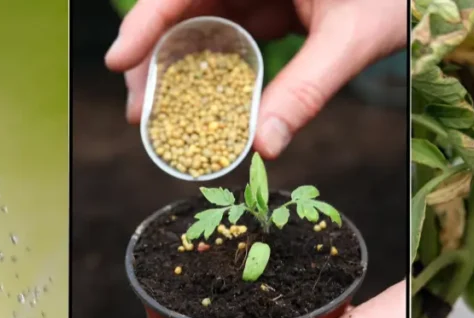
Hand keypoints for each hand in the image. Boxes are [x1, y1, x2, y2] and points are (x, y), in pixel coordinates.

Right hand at [104, 0, 407, 157]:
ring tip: (165, 116)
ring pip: (206, 22)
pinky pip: (237, 32)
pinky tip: (208, 103)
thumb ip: (308, 88)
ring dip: (184, 68)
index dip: (145, 23)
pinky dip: (221, 67)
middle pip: (185, 7)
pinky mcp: (278, 1)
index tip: (118, 62)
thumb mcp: (354, 36)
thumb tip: (266, 147)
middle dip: (157, 58)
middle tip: (140, 111)